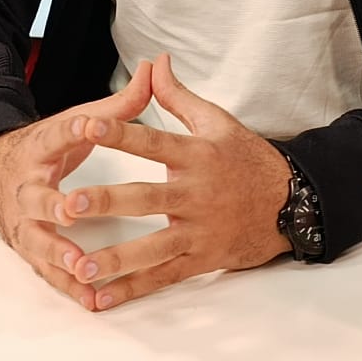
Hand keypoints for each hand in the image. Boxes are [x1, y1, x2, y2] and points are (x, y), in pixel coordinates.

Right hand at [0, 61, 154, 311]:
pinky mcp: (29, 249)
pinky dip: (68, 286)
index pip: (53, 136)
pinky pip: (48, 272)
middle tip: (72, 209)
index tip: (84, 125)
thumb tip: (156, 67)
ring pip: (39, 241)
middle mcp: (26, 187)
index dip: (69, 131)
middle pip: (38, 197)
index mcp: (39, 149)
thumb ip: (117, 104)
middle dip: (53, 204)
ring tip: (82, 265)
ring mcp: (24, 222)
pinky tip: (92, 298)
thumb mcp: (75, 121)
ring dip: (59, 254)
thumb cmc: (47, 149)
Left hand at [60, 53, 290, 311]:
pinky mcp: (201, 260)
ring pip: (152, 248)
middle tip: (69, 204)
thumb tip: (155, 62)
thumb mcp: (217, 122)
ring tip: (79, 264)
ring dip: (115, 258)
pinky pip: (163, 278)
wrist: (292, 204)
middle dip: (107, 202)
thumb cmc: (249, 159)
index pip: (152, 142)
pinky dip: (132, 290)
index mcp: (197, 156)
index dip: (119, 133)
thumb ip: (178, 97)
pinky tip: (100, 299)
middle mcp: (196, 195)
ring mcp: (199, 232)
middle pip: (145, 199)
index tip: (86, 126)